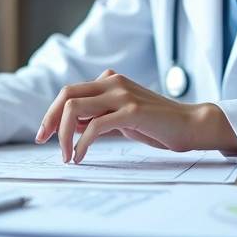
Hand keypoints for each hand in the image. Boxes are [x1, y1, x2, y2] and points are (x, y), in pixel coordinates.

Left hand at [35, 70, 236, 162]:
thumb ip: (99, 117)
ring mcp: (122, 95)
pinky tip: (81, 156)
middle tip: (45, 142)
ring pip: (75, 108)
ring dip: (65, 135)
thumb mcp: (122, 118)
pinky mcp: (132, 111)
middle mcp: (113, 82)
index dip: (52, 113)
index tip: (44, 134)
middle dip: (50, 120)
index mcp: (109, 80)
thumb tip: (72, 126)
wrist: (192, 125)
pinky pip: (95, 126)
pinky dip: (82, 143)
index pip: (69, 92)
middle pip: (66, 95)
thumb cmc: (158, 125)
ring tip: (67, 156)